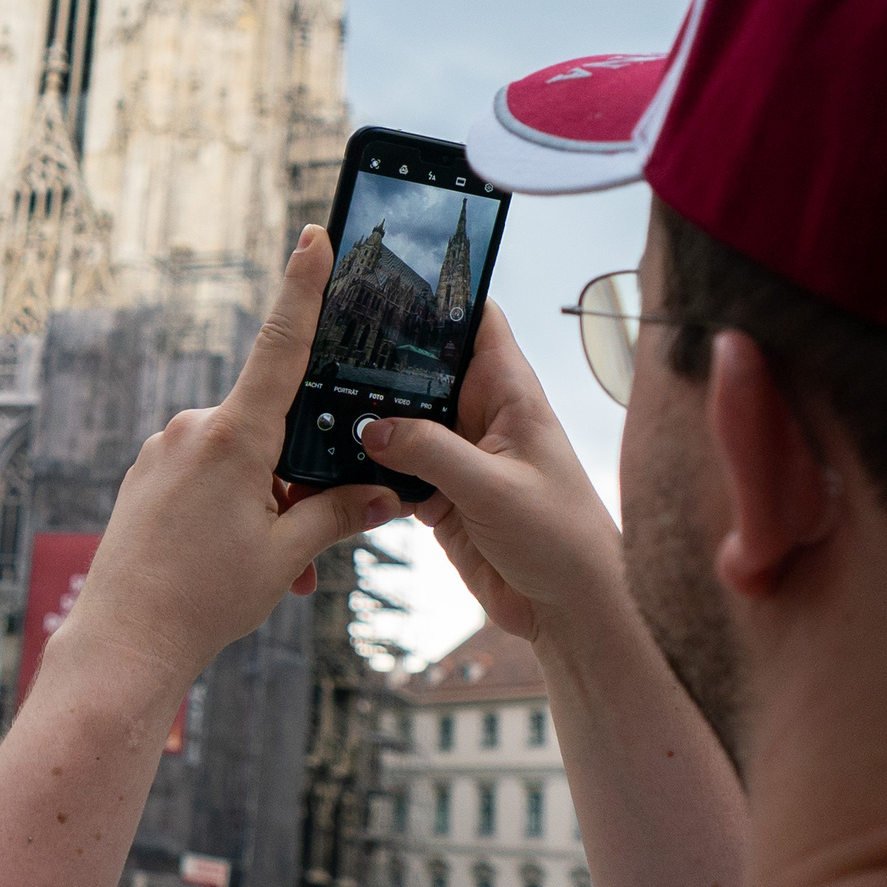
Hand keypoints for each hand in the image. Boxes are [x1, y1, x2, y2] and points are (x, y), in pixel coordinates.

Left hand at [63, 229, 391, 691]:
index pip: (280, 345)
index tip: (314, 237)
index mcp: (233, 436)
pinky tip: (237, 563)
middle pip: (271, 429)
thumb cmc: (204, 597)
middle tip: (310, 544)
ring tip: (277, 572)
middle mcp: (193, 429)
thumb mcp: (286, 555)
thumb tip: (384, 494)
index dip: (303, 288)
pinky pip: (206, 478)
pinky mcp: (146, 475)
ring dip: (268, 506)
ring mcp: (163, 451)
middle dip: (300, 479)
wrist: (123, 640)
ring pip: (241, 462)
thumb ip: (338, 514)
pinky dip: (234, 511)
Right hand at [359, 304, 629, 644]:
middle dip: (382, 358)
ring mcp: (458, 452)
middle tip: (326, 344)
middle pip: (424, 365)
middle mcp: (481, 413)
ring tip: (318, 401)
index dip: (438, 293)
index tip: (387, 277)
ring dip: (370, 418)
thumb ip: (431, 452)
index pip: (475, 319)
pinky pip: (395, 466)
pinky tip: (335, 460)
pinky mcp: (440, 492)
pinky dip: (369, 466)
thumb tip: (372, 428)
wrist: (569, 609)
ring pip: (402, 418)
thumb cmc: (560, 538)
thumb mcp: (493, 488)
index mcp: (509, 391)